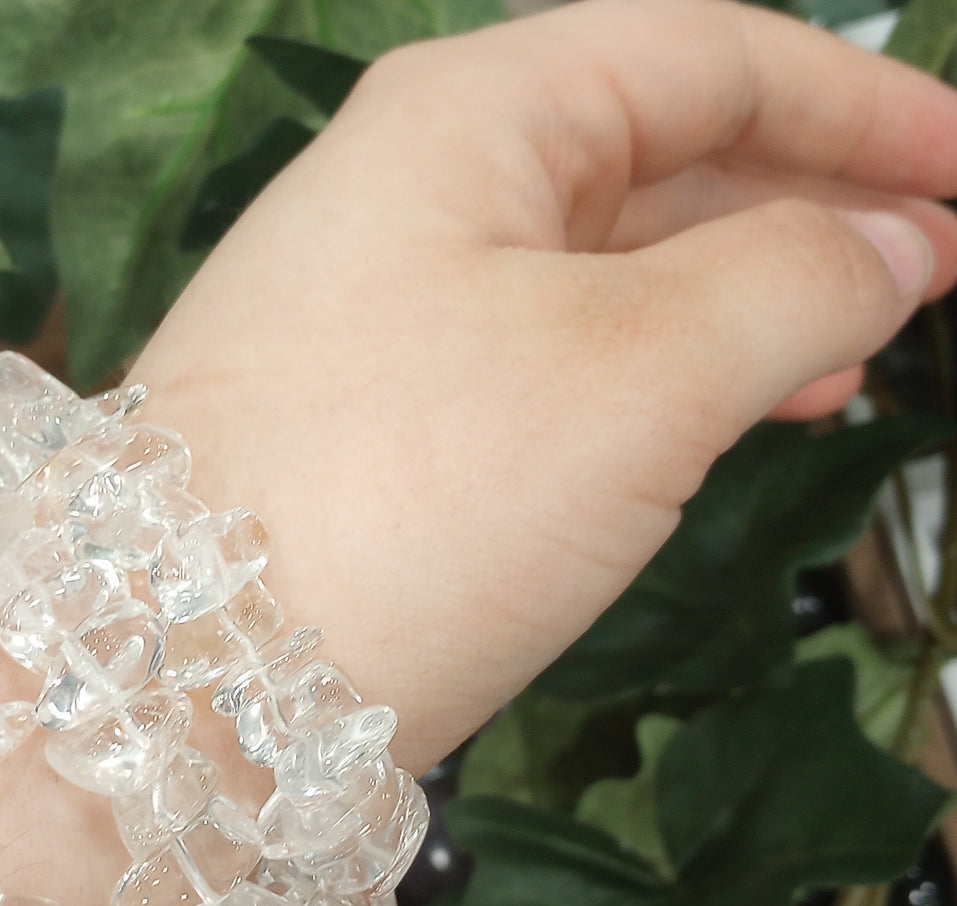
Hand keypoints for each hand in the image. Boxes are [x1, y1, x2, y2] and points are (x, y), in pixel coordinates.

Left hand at [131, 0, 956, 771]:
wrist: (191, 676)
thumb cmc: (413, 495)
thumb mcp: (638, 372)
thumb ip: (791, 280)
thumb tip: (884, 245)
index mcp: (467, 119)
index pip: (704, 58)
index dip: (862, 103)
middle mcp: (411, 191)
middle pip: (654, 154)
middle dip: (806, 201)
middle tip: (935, 270)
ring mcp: (383, 308)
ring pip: (603, 267)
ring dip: (739, 296)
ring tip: (857, 350)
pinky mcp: (374, 417)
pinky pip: (546, 358)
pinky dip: (654, 375)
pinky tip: (732, 410)